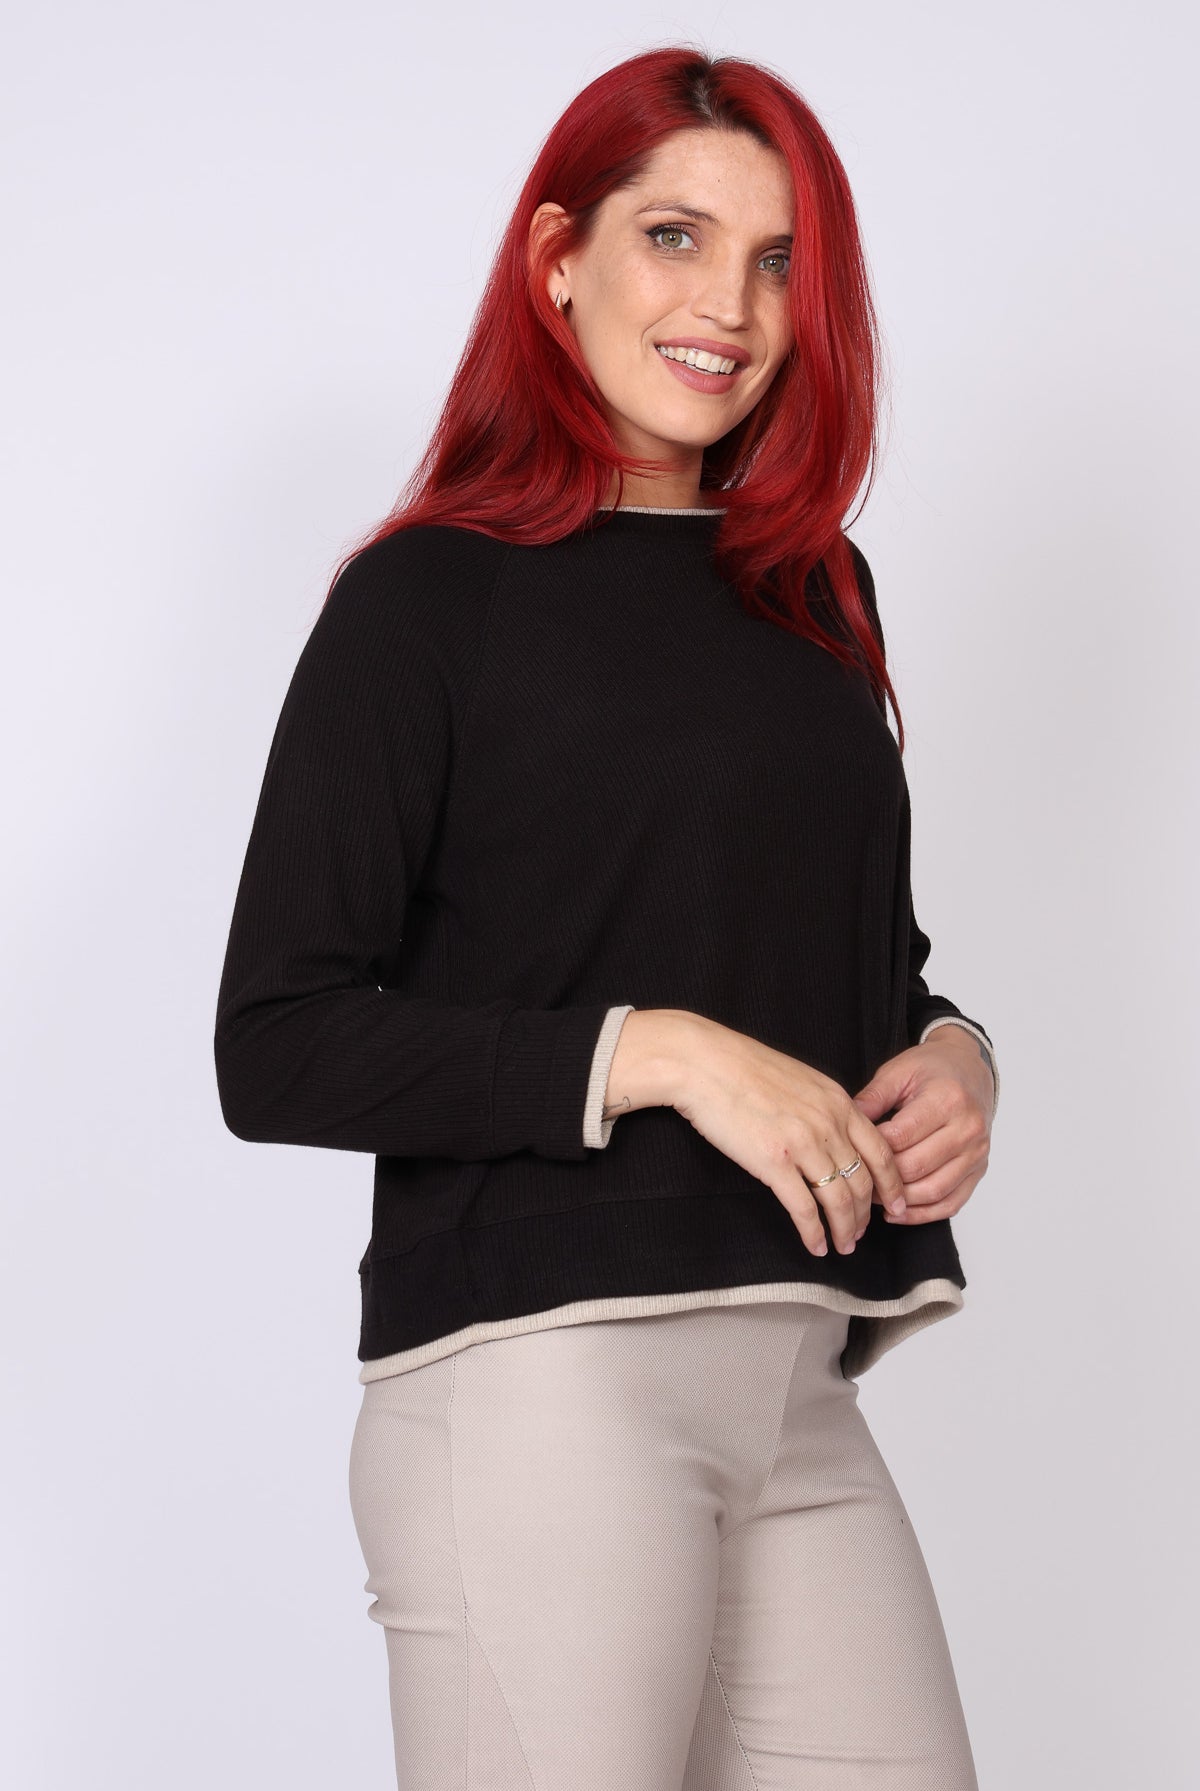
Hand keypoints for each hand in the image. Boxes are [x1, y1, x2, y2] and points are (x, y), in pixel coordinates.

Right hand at [665, 1015, 909, 1257]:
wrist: (704, 1063)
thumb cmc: (743, 1068)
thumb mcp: (801, 1079)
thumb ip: (825, 1107)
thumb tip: (836, 1135)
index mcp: (838, 1102)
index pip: (881, 1151)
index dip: (892, 1183)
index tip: (896, 1202)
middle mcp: (829, 1124)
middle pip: (864, 1182)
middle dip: (867, 1214)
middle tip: (863, 1232)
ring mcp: (803, 1144)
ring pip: (839, 1200)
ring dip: (846, 1230)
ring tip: (844, 1246)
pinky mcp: (773, 1162)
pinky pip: (804, 1209)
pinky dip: (814, 1233)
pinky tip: (816, 1245)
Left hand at [851, 1026, 993, 1225]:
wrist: (971, 1069)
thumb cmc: (932, 1068)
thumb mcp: (899, 1071)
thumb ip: (872, 1098)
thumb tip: (842, 1126)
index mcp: (947, 1099)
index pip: (901, 1137)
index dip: (872, 1150)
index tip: (850, 1154)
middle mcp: (968, 1128)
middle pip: (917, 1167)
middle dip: (882, 1178)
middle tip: (855, 1181)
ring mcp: (977, 1153)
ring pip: (934, 1191)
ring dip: (900, 1201)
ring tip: (872, 1199)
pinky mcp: (979, 1170)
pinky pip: (951, 1203)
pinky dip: (923, 1214)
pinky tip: (898, 1213)